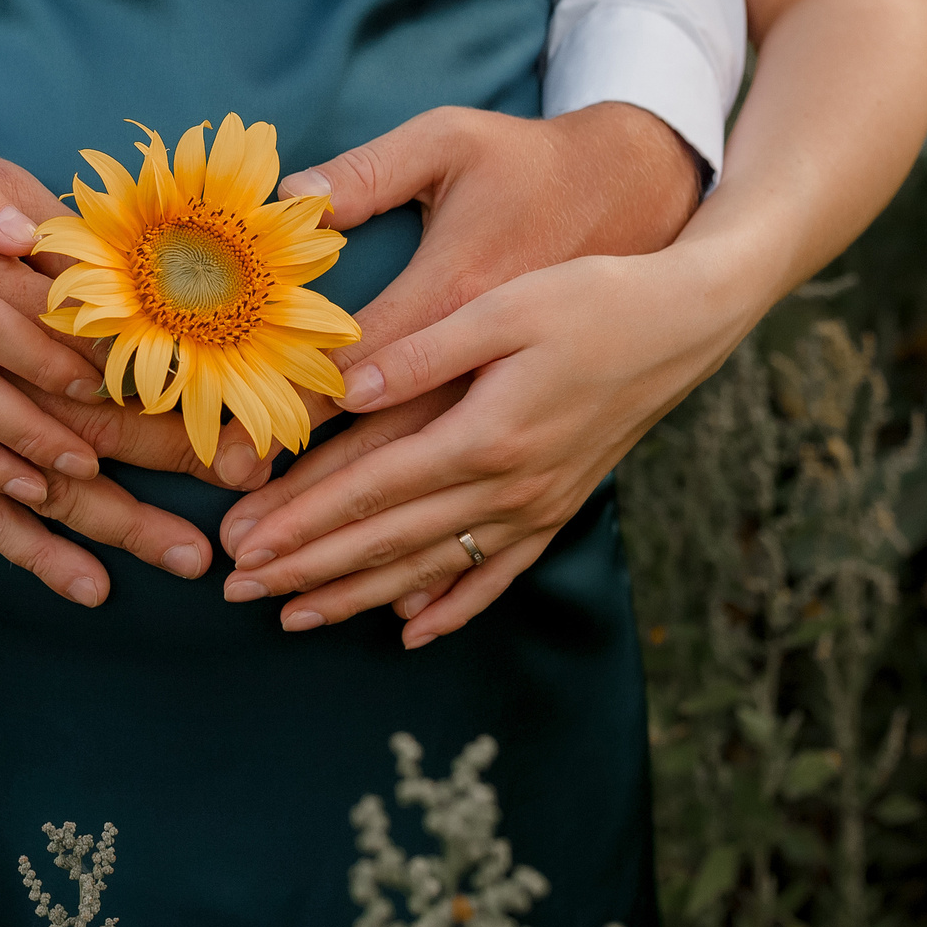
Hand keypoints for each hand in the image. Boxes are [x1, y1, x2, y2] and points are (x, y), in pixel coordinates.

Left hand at [215, 101, 702, 597]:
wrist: (689, 318)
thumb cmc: (594, 295)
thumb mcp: (506, 305)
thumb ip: (424, 352)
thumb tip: (349, 391)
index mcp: (486, 432)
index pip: (369, 488)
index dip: (300, 518)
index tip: (241, 541)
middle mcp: (510, 485)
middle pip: (387, 539)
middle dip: (306, 567)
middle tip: (236, 590)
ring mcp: (537, 504)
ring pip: (431, 567)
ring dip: (358, 595)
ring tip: (293, 617)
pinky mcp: (559, 504)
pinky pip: (498, 572)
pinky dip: (451, 605)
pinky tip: (412, 631)